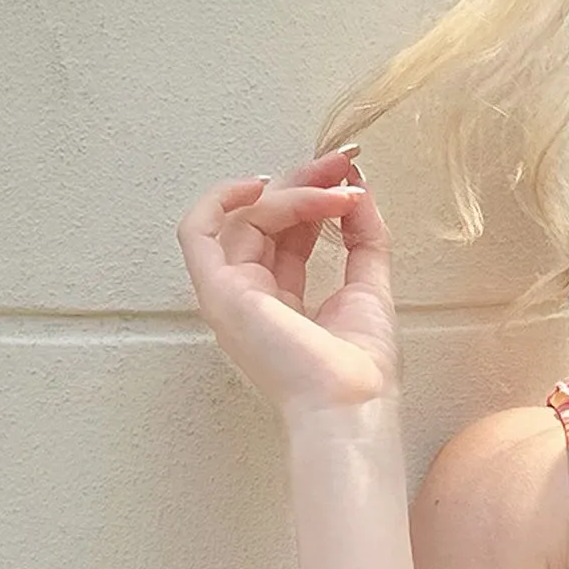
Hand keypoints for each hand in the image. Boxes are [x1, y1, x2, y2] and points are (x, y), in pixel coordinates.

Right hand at [175, 145, 395, 423]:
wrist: (353, 405)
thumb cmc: (361, 372)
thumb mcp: (370, 285)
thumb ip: (364, 236)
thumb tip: (358, 188)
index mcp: (281, 303)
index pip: (289, 233)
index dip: (317, 196)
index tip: (350, 172)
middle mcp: (250, 297)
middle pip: (265, 220)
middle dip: (305, 182)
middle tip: (341, 163)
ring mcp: (231, 296)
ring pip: (246, 219)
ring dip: (295, 194)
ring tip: (338, 192)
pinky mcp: (221, 295)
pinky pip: (198, 232)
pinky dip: (221, 200)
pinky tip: (262, 184)